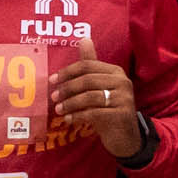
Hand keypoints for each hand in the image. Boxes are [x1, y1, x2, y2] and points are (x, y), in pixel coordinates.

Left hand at [54, 37, 146, 161]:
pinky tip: (68, 119)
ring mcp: (124, 98)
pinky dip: (78, 116)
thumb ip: (90, 65)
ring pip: (89, 96)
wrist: (125, 137)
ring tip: (58, 110)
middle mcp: (122, 82)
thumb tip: (83, 39)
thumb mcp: (98, 87)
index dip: (67, 72)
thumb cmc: (108, 109)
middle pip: (87, 80)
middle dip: (67, 88)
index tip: (52, 80)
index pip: (87, 65)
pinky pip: (94, 113)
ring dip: (70, 103)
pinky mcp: (121, 115)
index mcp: (115, 71)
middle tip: (54, 97)